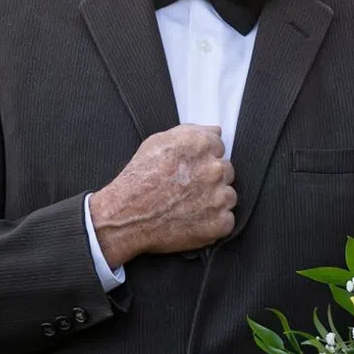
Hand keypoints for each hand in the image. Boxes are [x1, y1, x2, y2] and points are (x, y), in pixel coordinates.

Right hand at [88, 124, 234, 262]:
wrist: (125, 216)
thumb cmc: (138, 180)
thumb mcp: (157, 143)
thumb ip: (191, 132)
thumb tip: (215, 130)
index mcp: (201, 145)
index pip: (219, 147)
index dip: (203, 159)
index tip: (191, 170)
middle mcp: (214, 169)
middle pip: (226, 171)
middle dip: (210, 179)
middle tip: (187, 189)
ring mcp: (219, 197)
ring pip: (228, 195)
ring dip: (214, 201)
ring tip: (188, 206)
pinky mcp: (220, 222)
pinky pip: (226, 220)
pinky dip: (213, 222)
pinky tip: (192, 220)